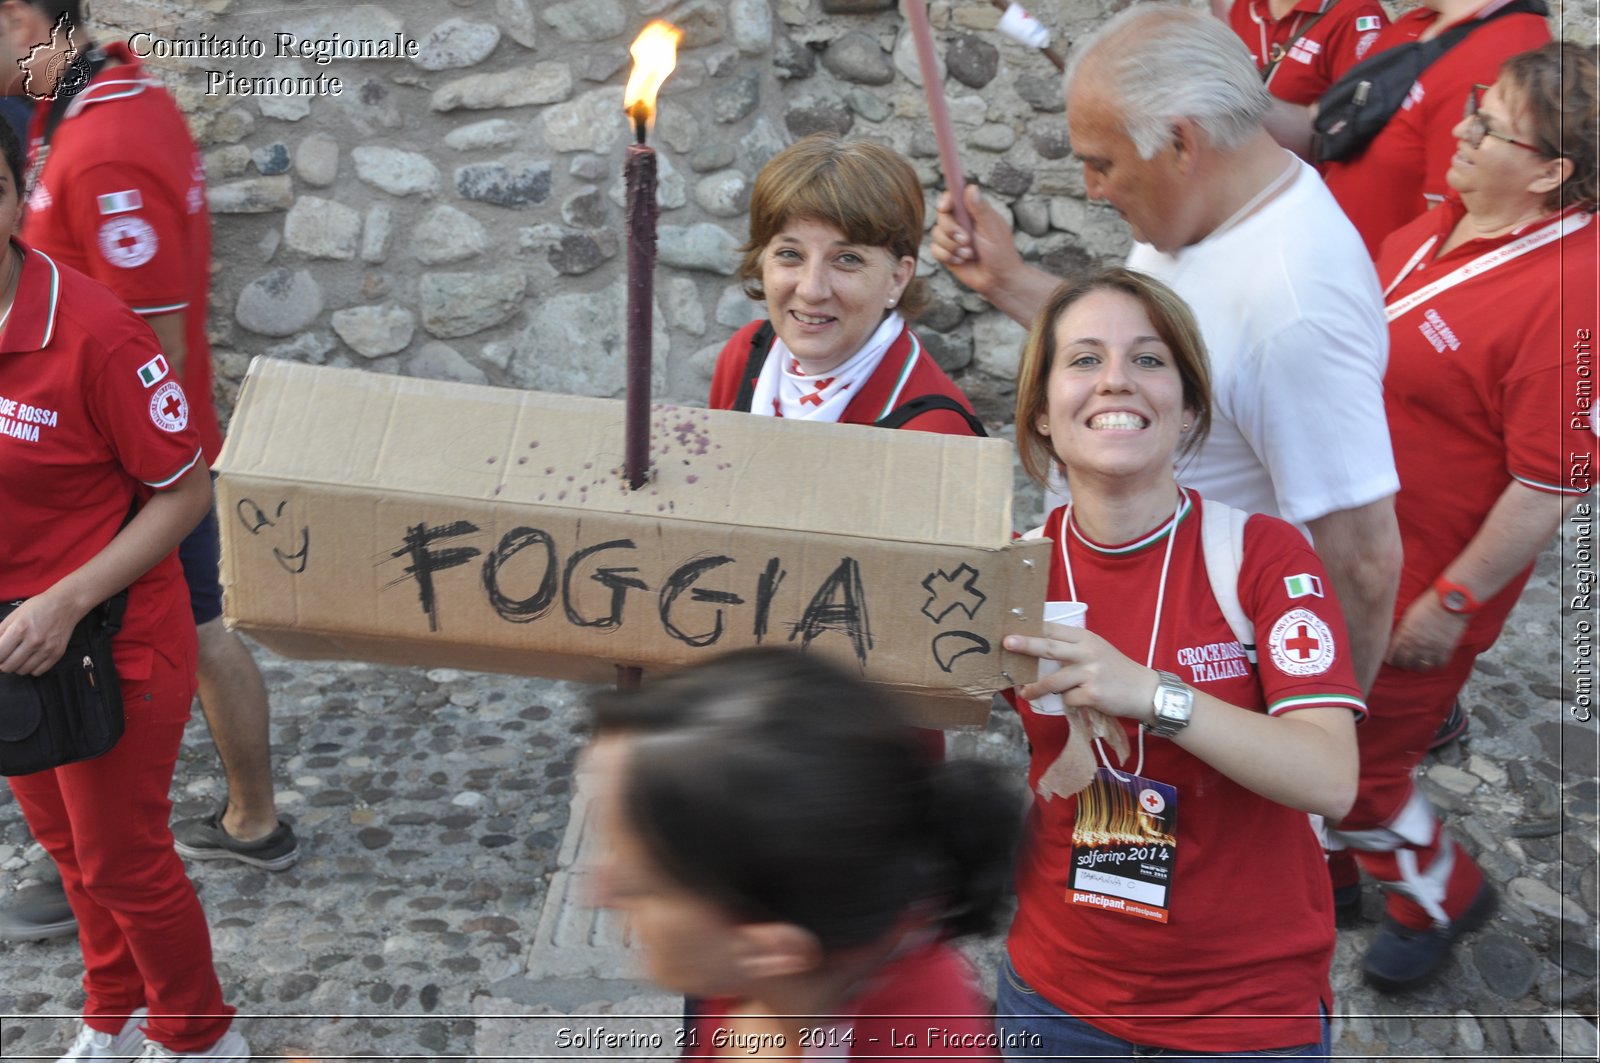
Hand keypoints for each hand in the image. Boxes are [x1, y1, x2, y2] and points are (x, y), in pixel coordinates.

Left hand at [0, 592, 84, 675]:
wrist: (66, 605)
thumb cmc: (39, 607)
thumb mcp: (14, 615)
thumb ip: (0, 631)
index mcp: (20, 629)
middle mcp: (34, 641)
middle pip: (8, 666)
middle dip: (3, 664)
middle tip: (5, 657)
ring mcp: (47, 649)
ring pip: (22, 671)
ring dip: (16, 666)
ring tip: (18, 658)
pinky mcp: (57, 653)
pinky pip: (38, 672)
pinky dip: (31, 668)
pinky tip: (31, 659)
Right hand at [929, 183, 1023, 298]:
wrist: (998, 280)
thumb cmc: (1001, 253)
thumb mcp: (993, 229)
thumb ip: (980, 210)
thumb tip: (971, 188)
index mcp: (973, 212)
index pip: (953, 198)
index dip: (946, 200)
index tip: (946, 207)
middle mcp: (960, 223)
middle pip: (941, 216)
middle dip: (951, 229)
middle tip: (966, 240)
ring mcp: (952, 239)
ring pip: (936, 233)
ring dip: (952, 246)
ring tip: (969, 254)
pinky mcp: (946, 253)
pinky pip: (934, 250)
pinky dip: (946, 256)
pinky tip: (960, 261)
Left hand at [1005, 623, 1159, 723]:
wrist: (1145, 691)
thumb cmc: (1116, 670)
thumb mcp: (1097, 650)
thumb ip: (1074, 647)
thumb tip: (1038, 647)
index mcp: (1086, 638)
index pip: (1055, 629)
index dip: (1033, 628)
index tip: (1013, 627)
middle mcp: (1088, 653)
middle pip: (1050, 648)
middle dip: (1026, 645)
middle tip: (1007, 643)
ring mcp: (1090, 674)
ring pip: (1053, 681)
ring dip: (1035, 689)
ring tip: (1025, 693)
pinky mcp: (1093, 694)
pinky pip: (1068, 699)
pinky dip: (1068, 701)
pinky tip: (1078, 700)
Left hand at [1384, 591, 1468, 672]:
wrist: (1451, 600)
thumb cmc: (1428, 603)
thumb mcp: (1408, 615)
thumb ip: (1401, 630)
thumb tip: (1395, 639)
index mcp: (1404, 636)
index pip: (1392, 656)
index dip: (1391, 659)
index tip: (1391, 659)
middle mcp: (1416, 645)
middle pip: (1405, 664)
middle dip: (1402, 664)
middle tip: (1404, 662)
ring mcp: (1431, 649)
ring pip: (1421, 667)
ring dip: (1418, 666)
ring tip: (1418, 662)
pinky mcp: (1446, 649)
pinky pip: (1439, 664)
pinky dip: (1436, 663)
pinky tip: (1434, 659)